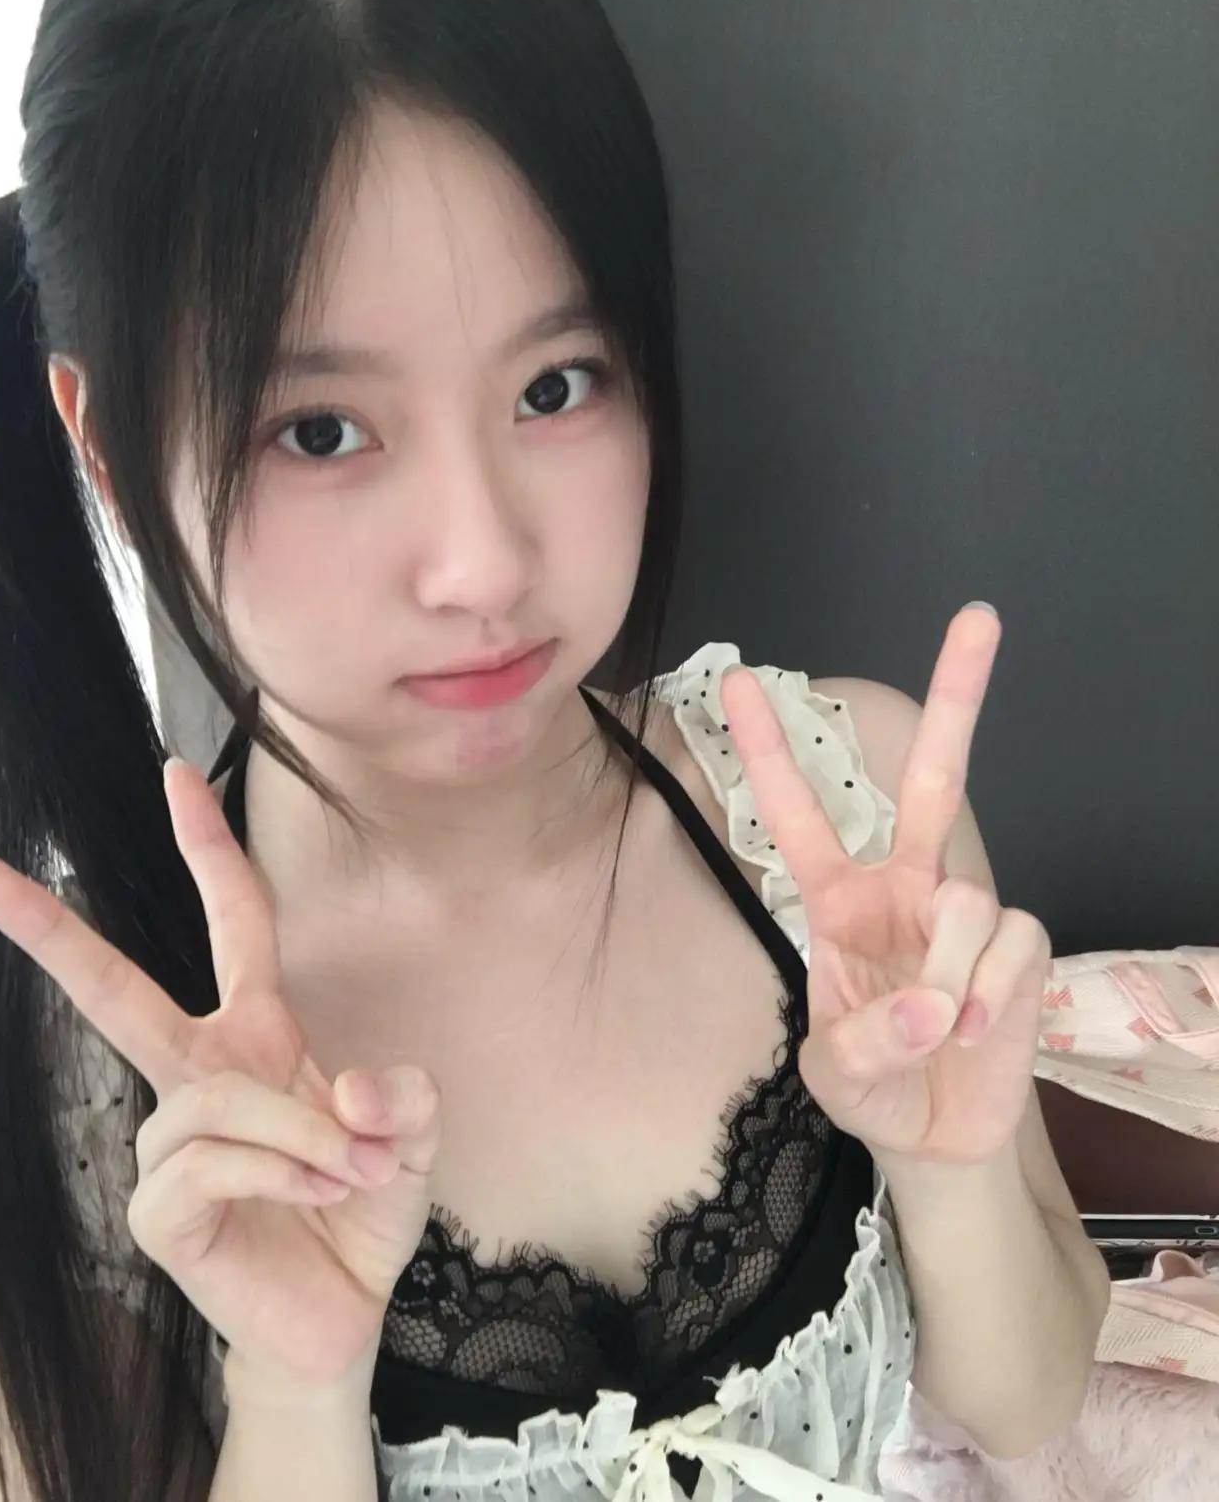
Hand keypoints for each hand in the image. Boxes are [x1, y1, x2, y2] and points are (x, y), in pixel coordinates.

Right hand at [0, 755, 440, 1391]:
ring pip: (219, 1097)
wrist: (342, 1315)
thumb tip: (345, 1084)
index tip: (175, 773)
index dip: (207, 847)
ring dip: (302, 1131)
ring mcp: (168, 1142)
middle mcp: (200, 1076)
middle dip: (46, 929)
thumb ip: (402, 1096)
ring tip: (348, 1170)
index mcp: (256, 1035)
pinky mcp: (158, 1209)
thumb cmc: (360, 1212)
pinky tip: (312, 1196)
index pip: (232, 921)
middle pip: (113, 988)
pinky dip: (279, 1170)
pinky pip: (211, 1158)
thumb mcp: (409, 1138)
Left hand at [720, 603, 1048, 1165]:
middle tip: (979, 616)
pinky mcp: (1019, 949)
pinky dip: (991, 997)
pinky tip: (975, 1030)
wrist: (936, 1138)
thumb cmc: (870, 1087)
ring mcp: (965, 913)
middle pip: (934, 779)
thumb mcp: (832, 1076)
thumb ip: (863, 1046)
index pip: (796, 812)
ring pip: (968, 901)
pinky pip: (1011, 945)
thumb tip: (930, 1009)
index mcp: (838, 898)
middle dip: (958, 698)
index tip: (736, 679)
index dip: (768, 749)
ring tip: (937, 1033)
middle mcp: (905, 886)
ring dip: (948, 980)